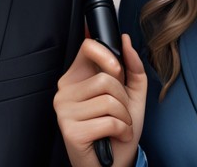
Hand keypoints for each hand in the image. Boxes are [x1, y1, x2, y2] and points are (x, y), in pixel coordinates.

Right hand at [54, 34, 146, 166]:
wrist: (113, 164)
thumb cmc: (118, 130)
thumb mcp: (131, 95)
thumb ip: (132, 67)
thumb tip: (126, 40)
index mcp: (76, 78)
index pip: (88, 47)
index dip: (109, 56)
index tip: (117, 71)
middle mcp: (64, 91)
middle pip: (105, 78)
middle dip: (123, 98)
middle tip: (120, 112)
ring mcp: (64, 111)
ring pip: (108, 100)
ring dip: (124, 117)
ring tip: (120, 126)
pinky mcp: (71, 130)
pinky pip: (108, 121)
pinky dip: (122, 130)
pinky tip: (118, 137)